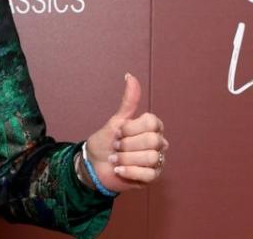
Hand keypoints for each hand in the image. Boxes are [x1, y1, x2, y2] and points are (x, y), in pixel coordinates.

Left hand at [82, 73, 167, 192]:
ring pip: (150, 158)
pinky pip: (148, 174)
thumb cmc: (106, 142)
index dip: (131, 128)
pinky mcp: (153, 177)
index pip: (152, 123)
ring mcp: (158, 161)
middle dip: (127, 144)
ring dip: (125, 159)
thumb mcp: (115, 121)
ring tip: (115, 159)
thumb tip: (129, 75)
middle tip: (115, 147)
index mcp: (152, 128)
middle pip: (152, 141)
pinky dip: (129, 171)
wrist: (94, 165)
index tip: (118, 132)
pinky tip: (118, 169)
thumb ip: (128, 101)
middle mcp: (159, 144)